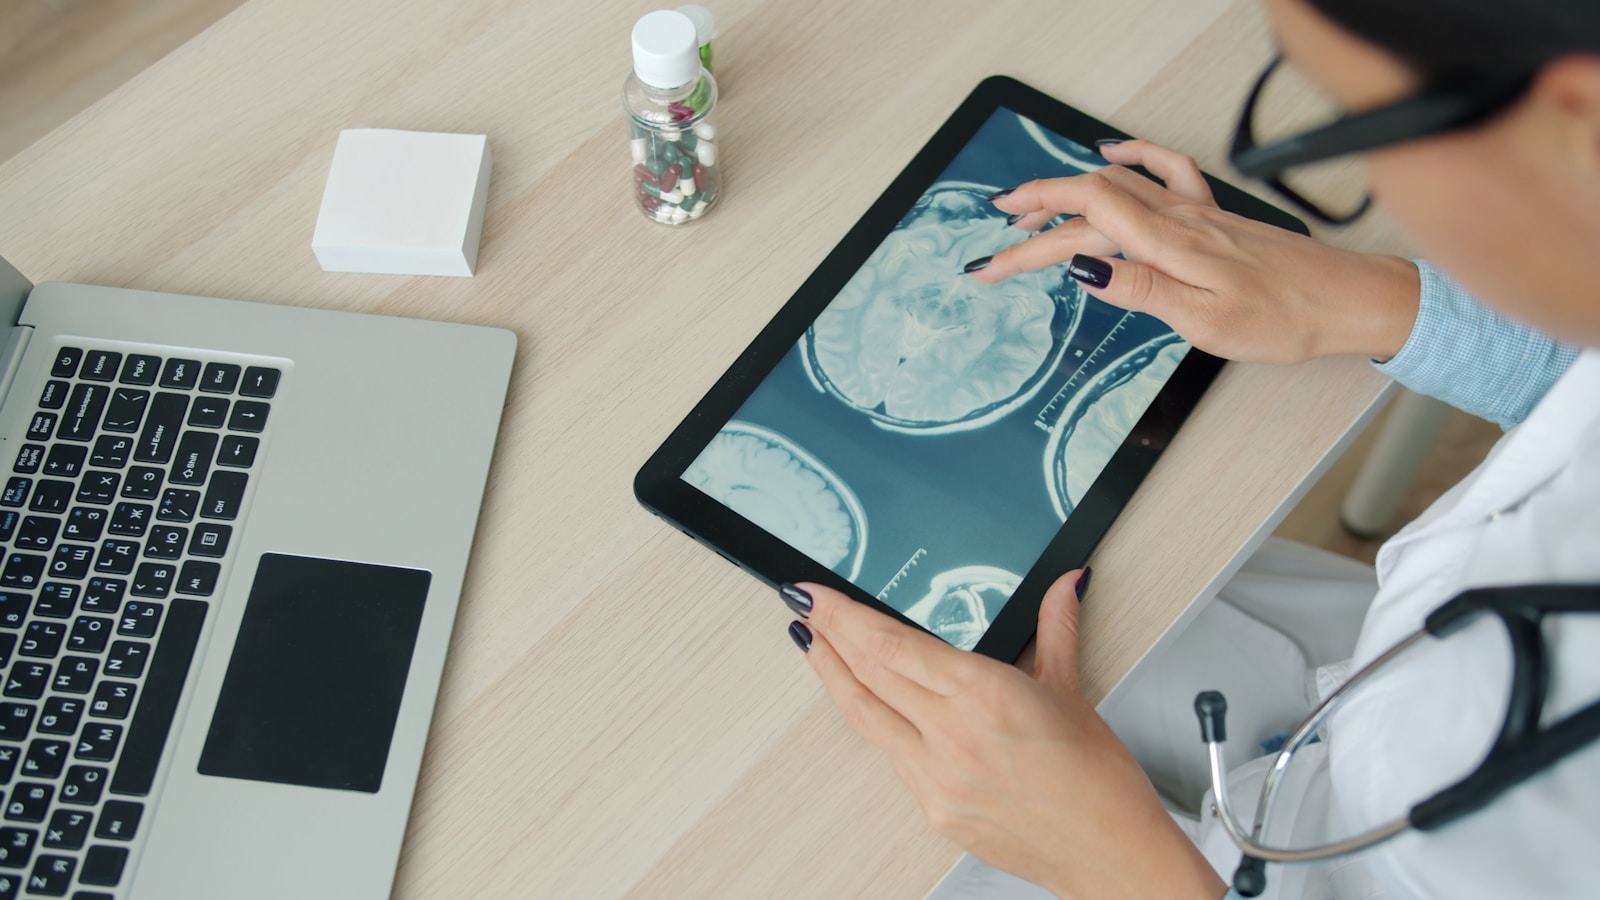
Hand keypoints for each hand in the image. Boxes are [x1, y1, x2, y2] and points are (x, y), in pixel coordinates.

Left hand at [788, 572, 1223, 899]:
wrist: (1111, 855)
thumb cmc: (1099, 782)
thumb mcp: (1072, 691)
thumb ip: (1055, 628)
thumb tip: (1065, 584)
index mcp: (985, 694)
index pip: (890, 644)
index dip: (843, 615)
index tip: (816, 594)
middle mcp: (953, 736)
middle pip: (867, 673)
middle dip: (828, 634)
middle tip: (802, 605)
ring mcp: (938, 779)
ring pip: (865, 715)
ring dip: (832, 676)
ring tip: (811, 645)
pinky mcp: (935, 812)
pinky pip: (891, 756)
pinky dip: (872, 721)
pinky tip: (864, 702)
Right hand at [970, 140, 1418, 363]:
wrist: (1347, 300)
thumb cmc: (1285, 318)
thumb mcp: (1205, 320)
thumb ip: (1141, 288)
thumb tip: (1083, 268)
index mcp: (1168, 244)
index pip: (1080, 222)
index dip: (1028, 237)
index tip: (990, 262)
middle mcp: (1177, 218)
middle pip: (1087, 204)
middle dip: (1030, 222)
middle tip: (991, 248)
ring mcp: (1195, 211)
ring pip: (1115, 186)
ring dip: (1064, 192)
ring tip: (1026, 208)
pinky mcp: (1212, 215)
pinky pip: (1163, 170)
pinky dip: (1129, 157)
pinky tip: (1111, 155)